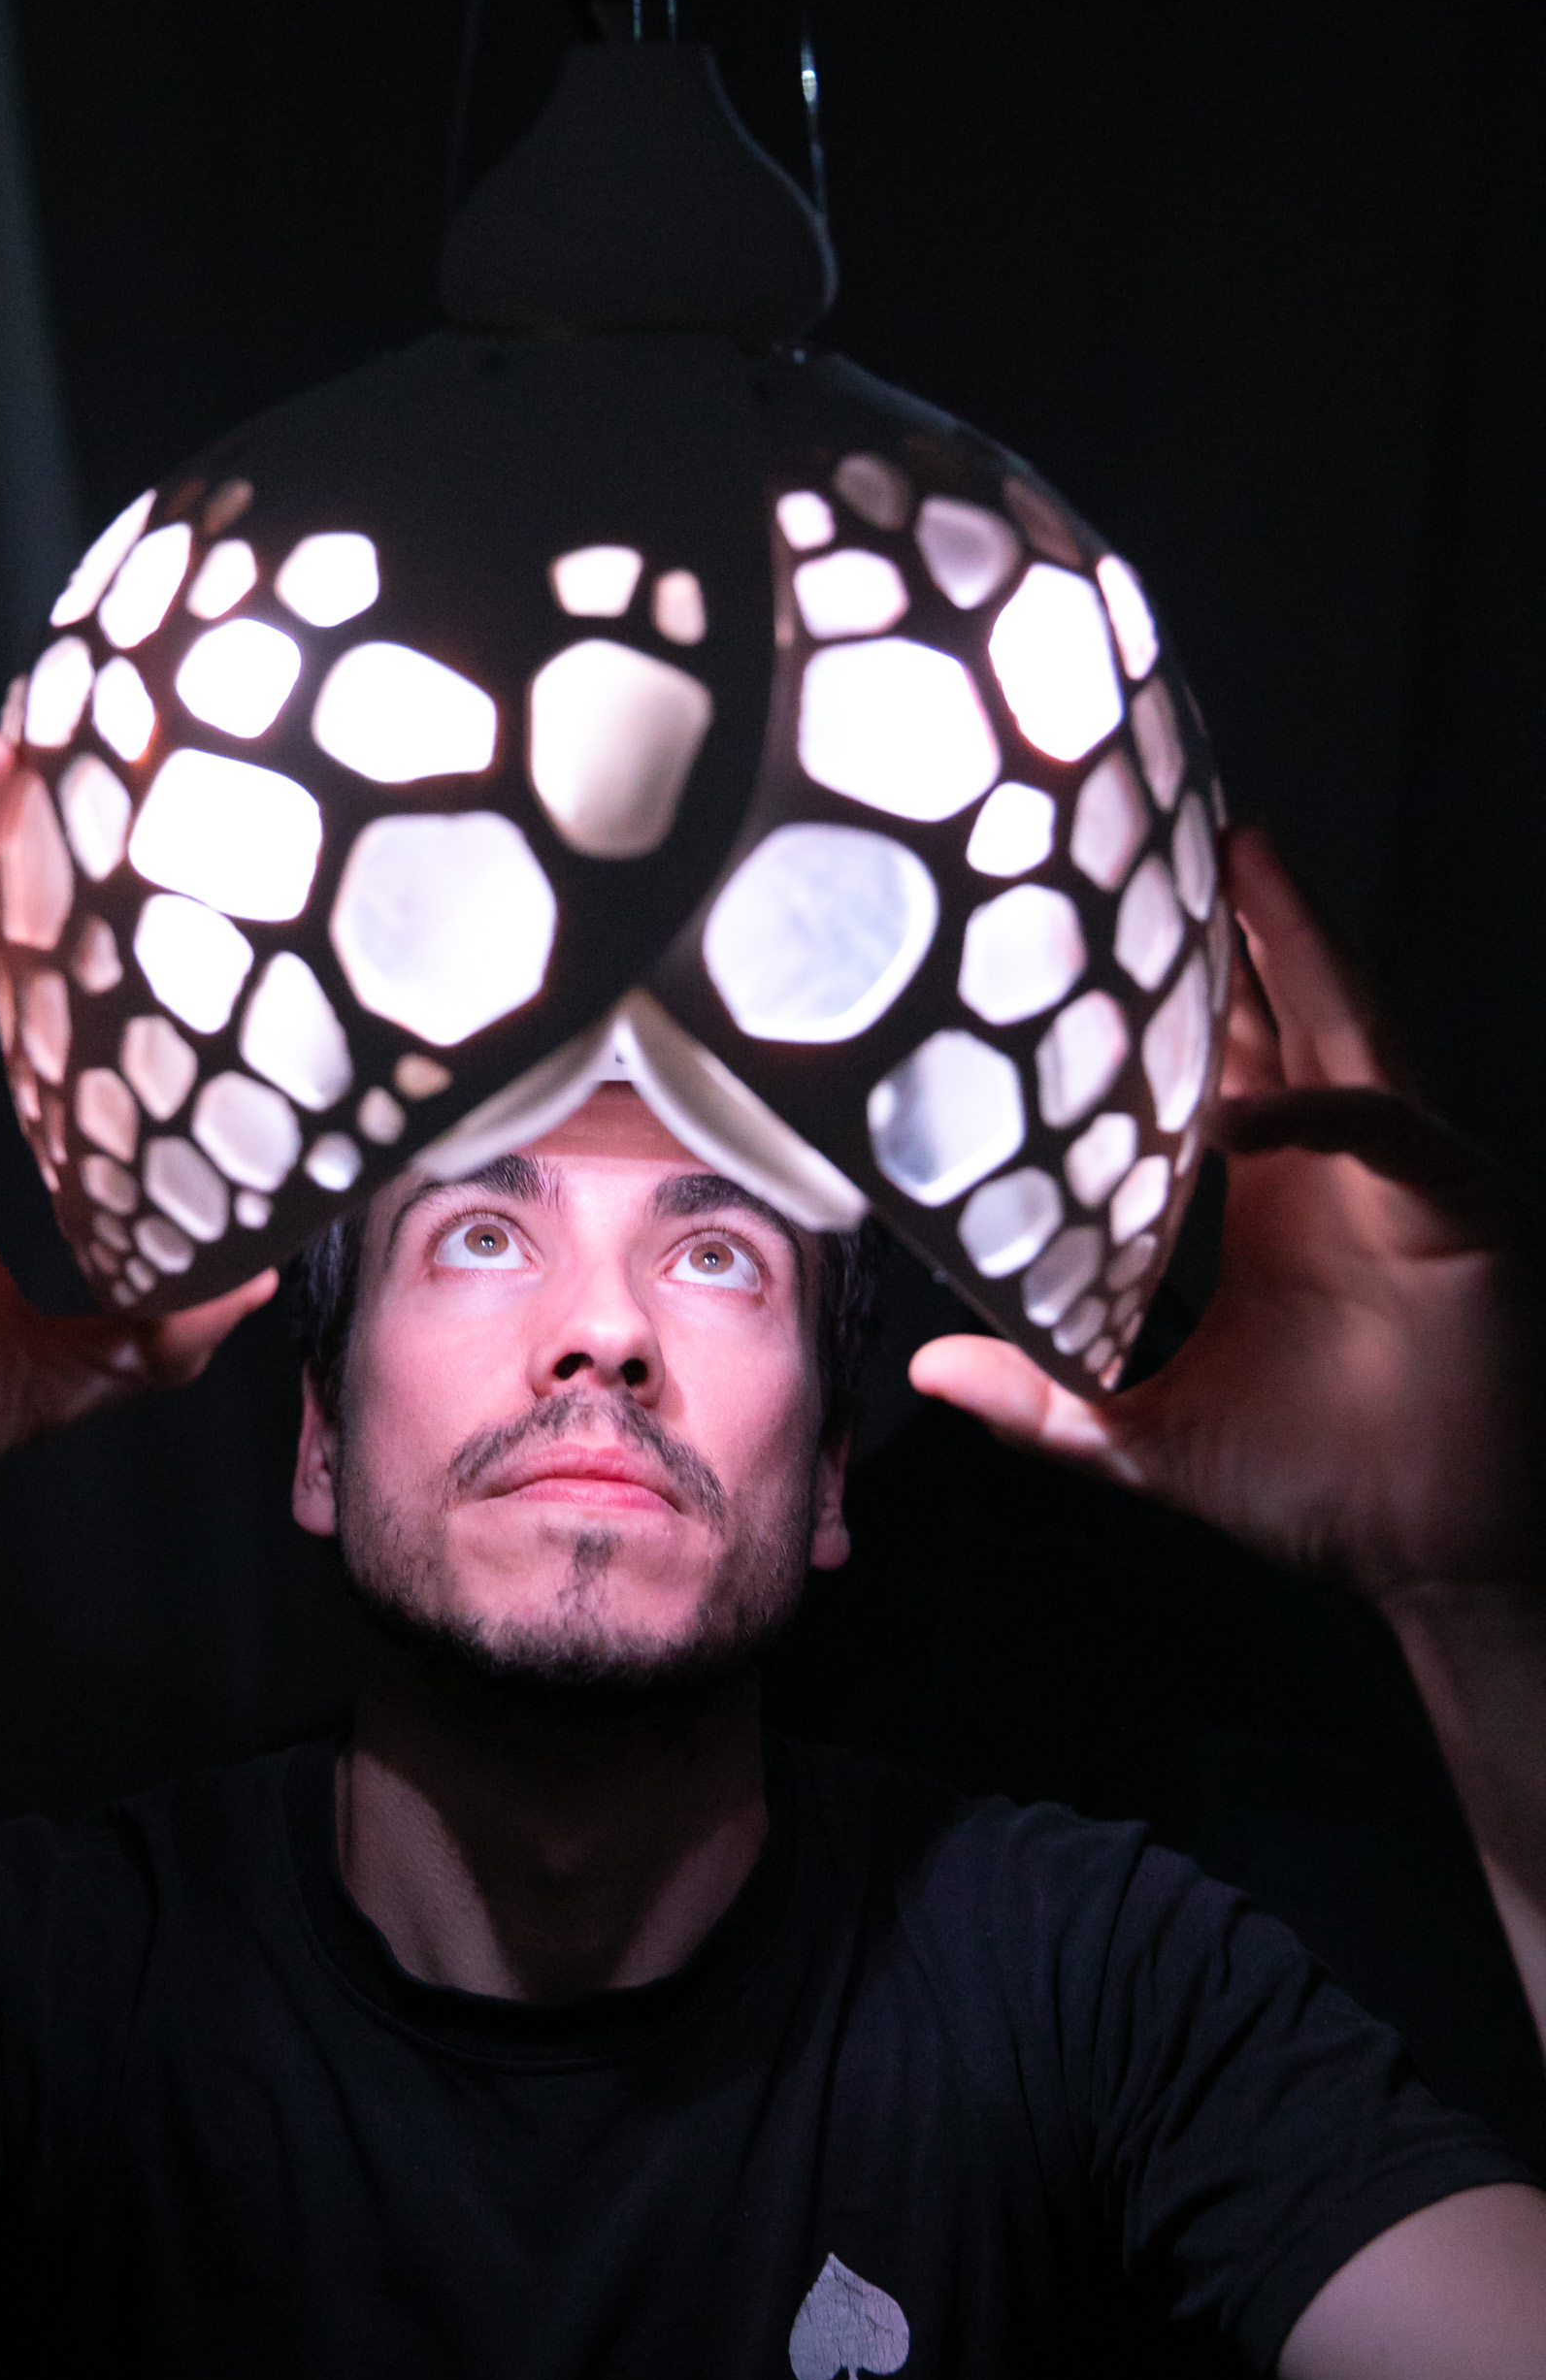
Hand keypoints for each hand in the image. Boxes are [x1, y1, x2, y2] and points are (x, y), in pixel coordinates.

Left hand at [910, 827, 1543, 1607]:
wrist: (1448, 1552)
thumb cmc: (1324, 1486)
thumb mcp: (1149, 1437)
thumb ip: (1044, 1403)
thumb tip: (928, 1370)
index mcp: (1261, 1193)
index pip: (1198, 1064)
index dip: (1145, 1002)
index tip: (1070, 935)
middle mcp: (1325, 1162)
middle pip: (1268, 1011)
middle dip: (1222, 922)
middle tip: (1156, 827)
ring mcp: (1394, 1173)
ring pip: (1342, 1027)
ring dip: (1295, 941)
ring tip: (1244, 851)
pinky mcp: (1452, 1208)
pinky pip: (1383, 1132)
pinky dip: (1315, 1114)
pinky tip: (1247, 1111)